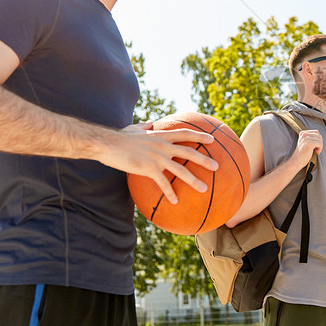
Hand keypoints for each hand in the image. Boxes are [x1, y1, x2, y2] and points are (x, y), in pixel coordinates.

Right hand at [102, 126, 218, 203]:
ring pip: (181, 170)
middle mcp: (163, 146)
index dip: (200, 136)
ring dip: (194, 180)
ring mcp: (157, 158)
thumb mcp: (134, 128)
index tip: (212, 139)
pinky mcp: (149, 169)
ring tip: (204, 188)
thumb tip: (150, 123)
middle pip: (189, 152)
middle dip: (204, 159)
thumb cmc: (119, 137)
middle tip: (217, 166)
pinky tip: (175, 201)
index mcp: (161, 136)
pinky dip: (170, 193)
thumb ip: (144, 126)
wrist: (108, 144)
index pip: (185, 134)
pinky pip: (163, 183)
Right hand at [290, 130, 322, 166]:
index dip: (318, 139)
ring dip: (320, 146)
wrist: (296, 161)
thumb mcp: (304, 143)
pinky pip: (320, 143)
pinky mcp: (309, 143)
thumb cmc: (301, 154)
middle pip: (319, 135)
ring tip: (316, 151)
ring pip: (320, 139)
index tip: (316, 146)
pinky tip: (316, 152)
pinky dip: (320, 149)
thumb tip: (320, 136)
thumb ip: (310, 138)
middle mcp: (304, 134)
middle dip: (320, 142)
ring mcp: (306, 138)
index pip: (316, 132)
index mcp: (302, 133)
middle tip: (317, 149)